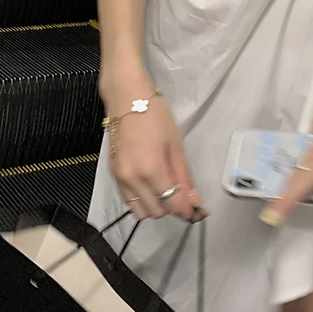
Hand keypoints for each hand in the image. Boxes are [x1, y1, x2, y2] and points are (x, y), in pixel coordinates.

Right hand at [100, 71, 207, 223]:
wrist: (126, 99)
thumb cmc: (155, 116)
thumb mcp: (176, 145)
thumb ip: (184, 176)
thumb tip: (194, 201)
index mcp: (151, 170)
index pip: (171, 204)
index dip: (188, 211)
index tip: (199, 211)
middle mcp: (132, 179)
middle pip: (156, 212)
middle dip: (173, 207)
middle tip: (184, 196)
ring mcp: (120, 179)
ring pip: (140, 211)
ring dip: (156, 206)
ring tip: (166, 190)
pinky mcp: (113, 175)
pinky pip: (129, 201)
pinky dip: (142, 200)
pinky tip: (152, 186)